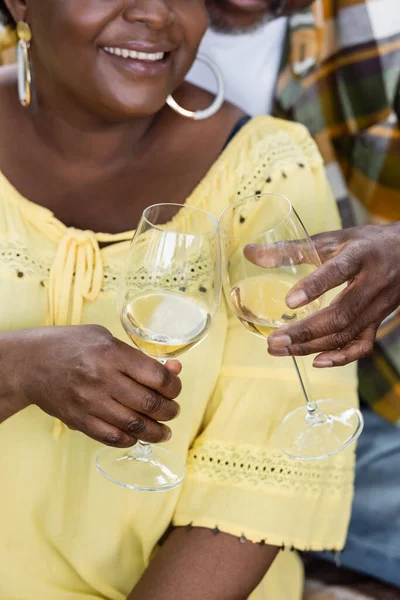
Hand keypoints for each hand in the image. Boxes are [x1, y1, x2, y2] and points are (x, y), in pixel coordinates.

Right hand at [3, 325, 180, 445]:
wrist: (31, 364)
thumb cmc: (72, 345)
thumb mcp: (107, 338)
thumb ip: (140, 356)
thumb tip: (173, 369)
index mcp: (112, 354)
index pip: (156, 377)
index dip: (174, 386)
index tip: (174, 388)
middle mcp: (102, 380)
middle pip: (149, 404)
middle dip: (170, 410)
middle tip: (173, 410)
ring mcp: (90, 403)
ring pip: (135, 426)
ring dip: (156, 431)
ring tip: (164, 430)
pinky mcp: (80, 421)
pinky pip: (113, 438)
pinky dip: (131, 440)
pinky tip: (138, 436)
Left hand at [245, 223, 399, 366]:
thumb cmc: (363, 244)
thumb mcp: (330, 239)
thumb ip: (290, 249)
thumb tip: (249, 253)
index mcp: (360, 255)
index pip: (338, 271)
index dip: (315, 287)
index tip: (289, 301)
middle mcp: (372, 283)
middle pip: (341, 314)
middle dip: (305, 331)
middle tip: (274, 340)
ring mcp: (377, 306)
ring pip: (347, 333)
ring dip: (312, 345)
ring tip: (280, 349)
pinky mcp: (378, 322)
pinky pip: (362, 345)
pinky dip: (341, 357)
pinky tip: (316, 361)